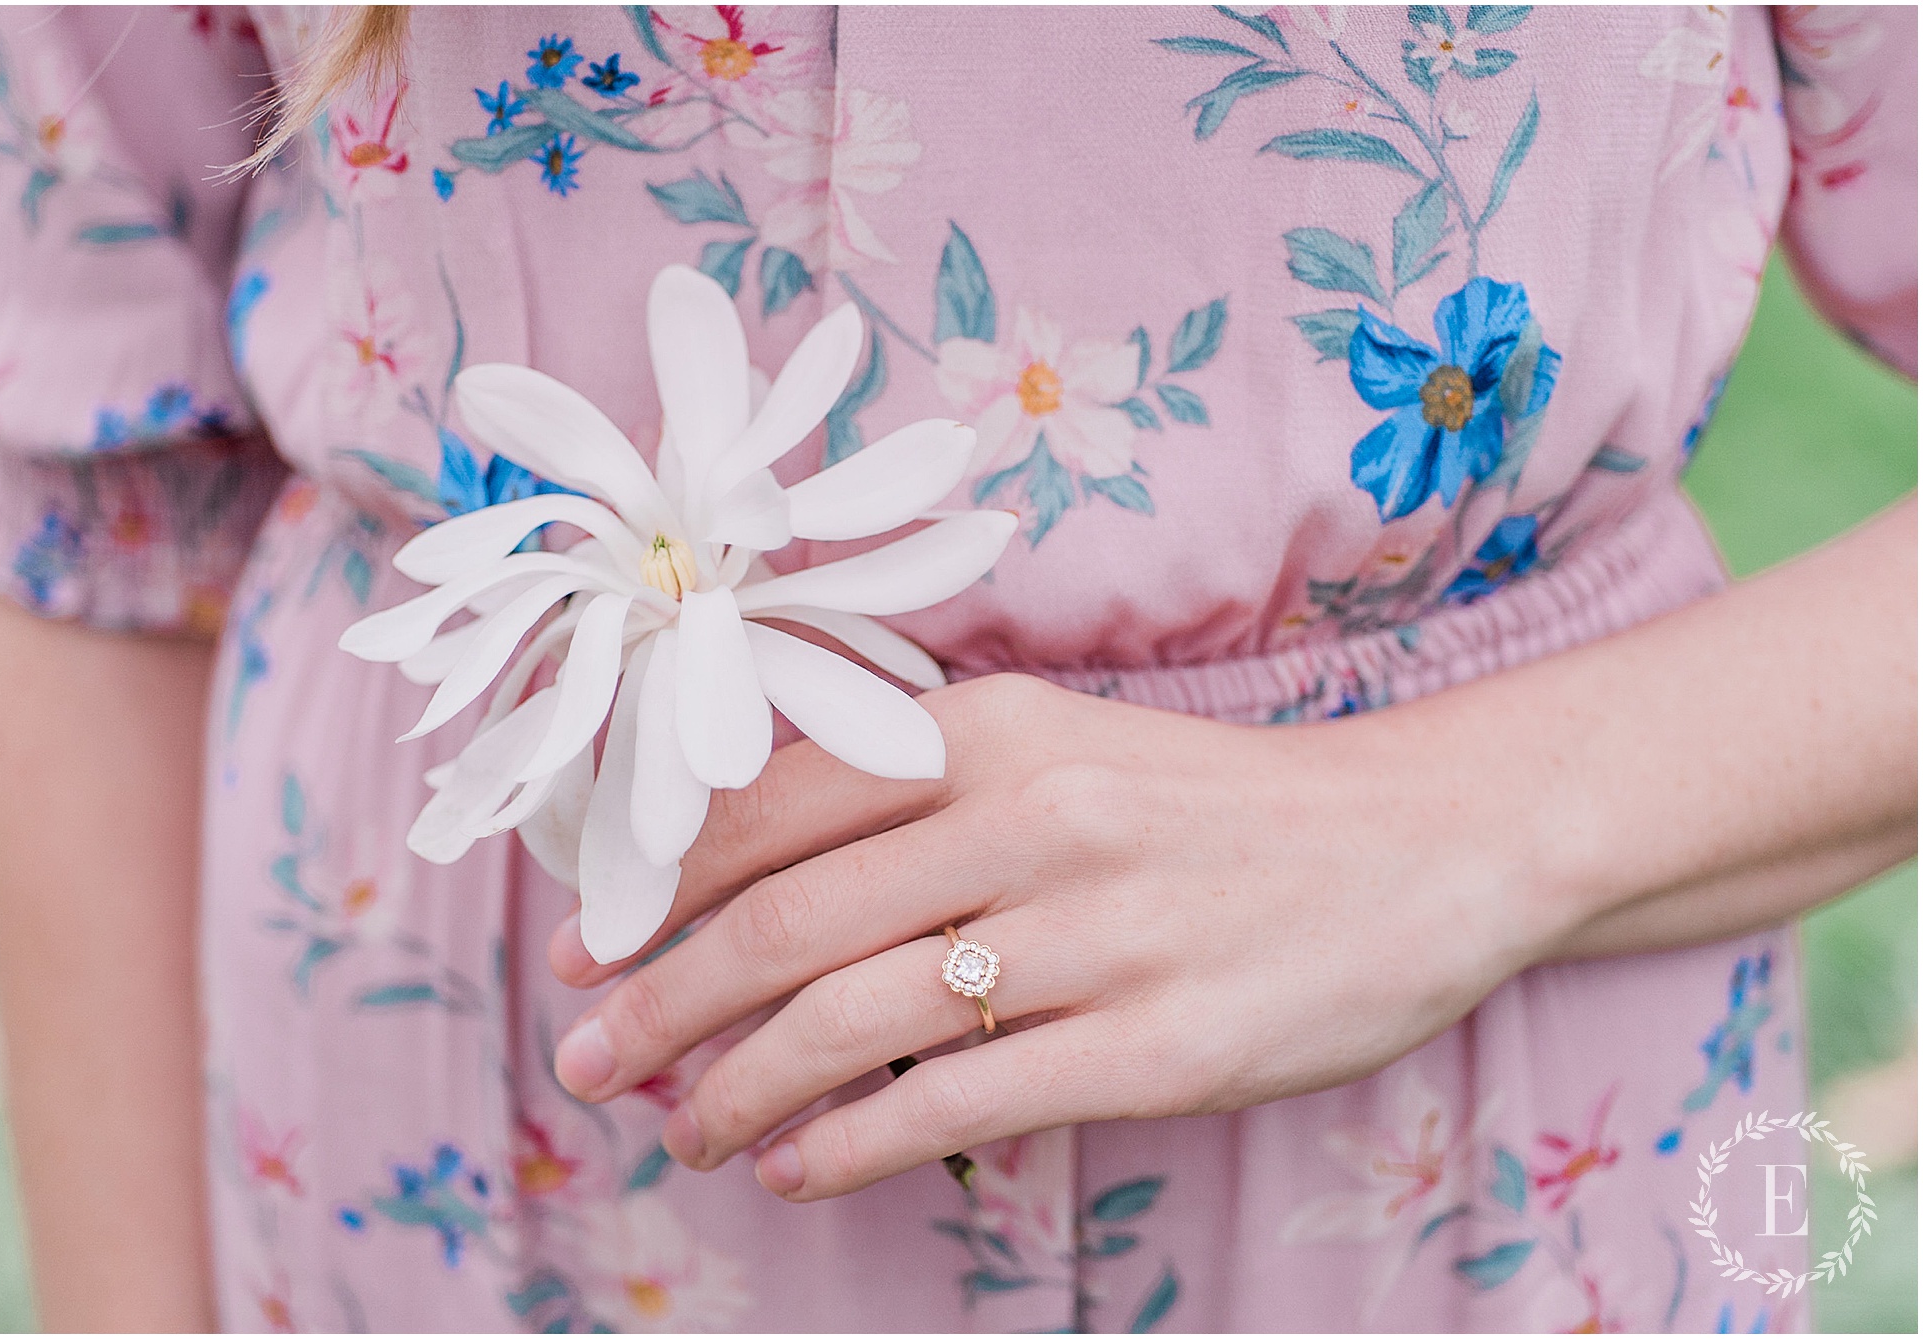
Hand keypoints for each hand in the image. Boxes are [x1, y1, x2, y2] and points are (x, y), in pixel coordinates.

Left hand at [547, 672, 1542, 1200]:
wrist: (1416, 847)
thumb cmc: (1214, 808)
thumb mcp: (1067, 751)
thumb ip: (923, 800)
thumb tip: (755, 886)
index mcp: (998, 728)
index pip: (776, 804)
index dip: (659, 885)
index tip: (586, 949)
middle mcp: (1035, 817)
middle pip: (789, 921)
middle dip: (665, 1002)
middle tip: (590, 1061)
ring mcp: (1098, 935)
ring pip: (854, 1019)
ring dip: (739, 1087)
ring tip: (688, 1131)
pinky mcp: (1155, 1047)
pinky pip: (958, 1102)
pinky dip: (850, 1142)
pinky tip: (796, 1166)